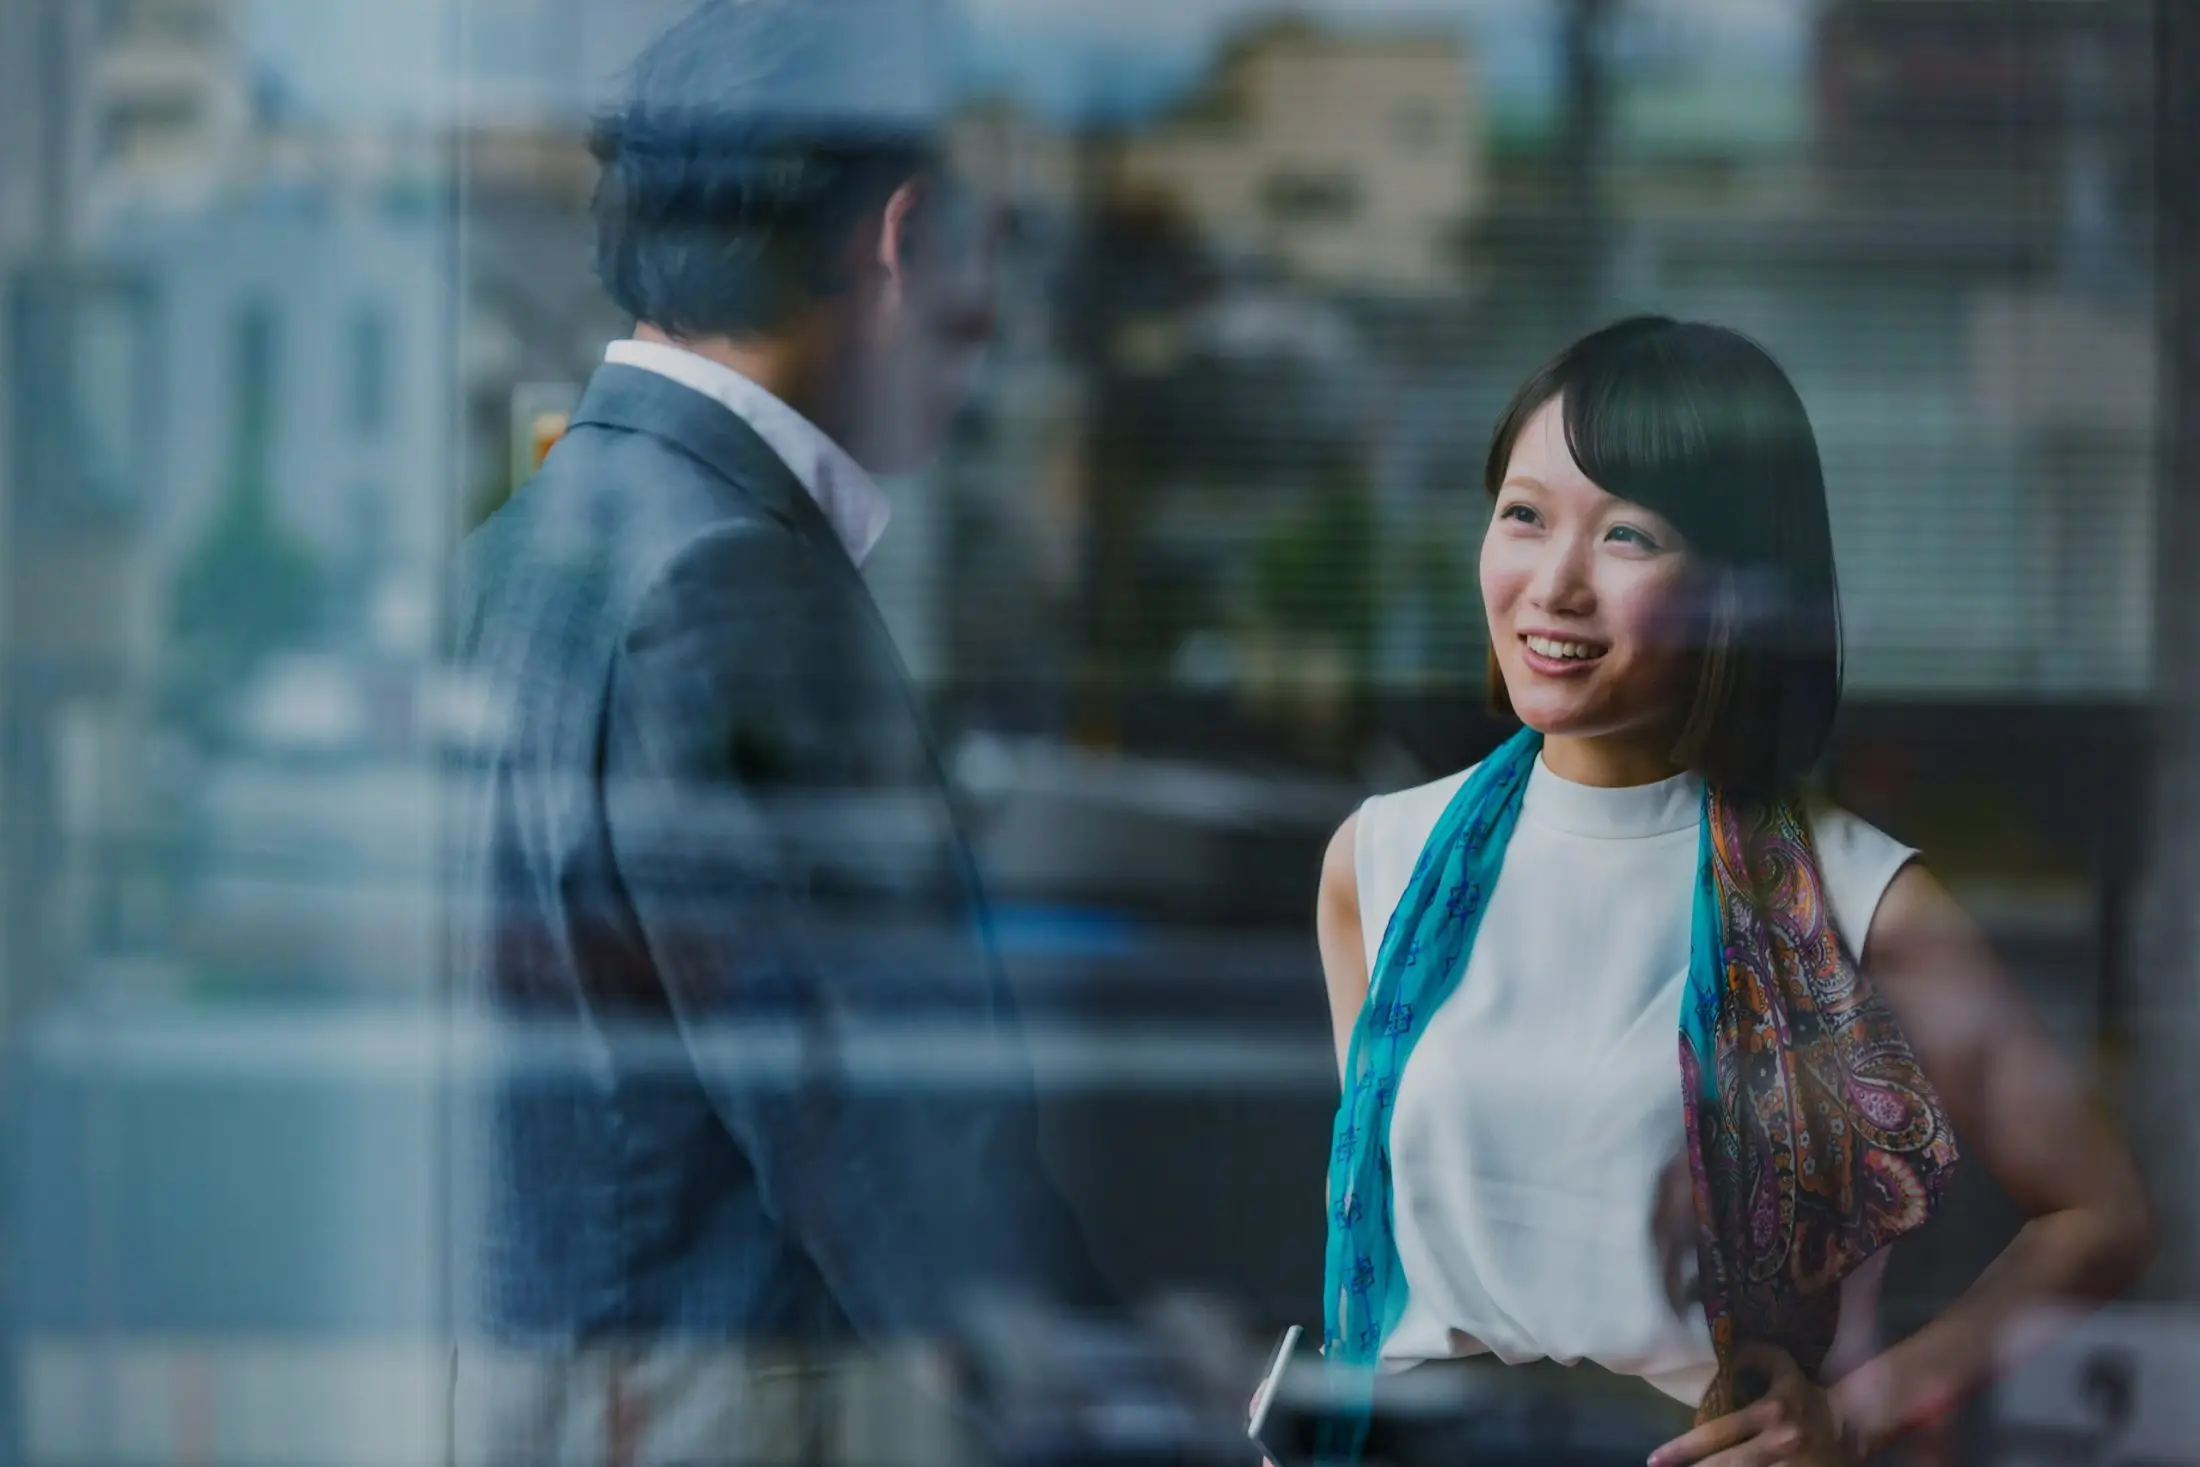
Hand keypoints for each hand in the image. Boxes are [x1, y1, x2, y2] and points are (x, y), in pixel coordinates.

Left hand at [1648, 1344, 1867, 1466]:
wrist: (1851, 1426)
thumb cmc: (1805, 1393)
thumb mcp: (1780, 1364)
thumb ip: (1748, 1353)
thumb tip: (1716, 1348)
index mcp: (1770, 1412)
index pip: (1719, 1432)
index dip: (1684, 1448)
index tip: (1655, 1458)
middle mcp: (1779, 1443)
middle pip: (1728, 1465)